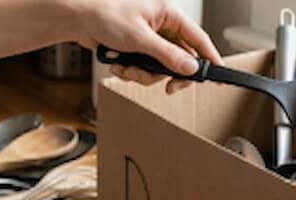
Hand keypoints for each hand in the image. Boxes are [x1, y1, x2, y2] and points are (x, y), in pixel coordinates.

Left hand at [72, 0, 222, 92]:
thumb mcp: (140, 39)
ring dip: (142, 74)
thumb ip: (167, 55)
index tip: (218, 75)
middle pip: (178, 60)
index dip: (210, 58)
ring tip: (126, 68)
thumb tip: (190, 67)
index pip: (198, 38)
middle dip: (165, 74)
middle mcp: (161, 26)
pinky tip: (117, 64)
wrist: (77, 20)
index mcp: (169, 14)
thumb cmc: (106, 15)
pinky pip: (142, 68)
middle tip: (168, 88)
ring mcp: (147, 39)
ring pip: (158, 68)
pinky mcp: (134, 49)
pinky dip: (130, 71)